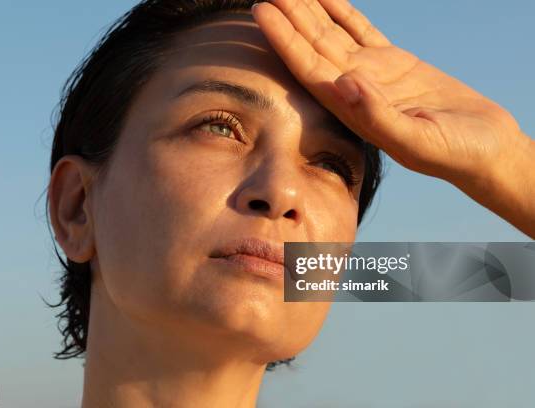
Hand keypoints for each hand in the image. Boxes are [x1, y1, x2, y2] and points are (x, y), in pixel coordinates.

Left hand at [252, 0, 534, 236]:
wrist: (483, 147)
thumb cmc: (453, 153)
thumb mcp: (418, 140)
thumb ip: (379, 117)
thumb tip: (345, 83)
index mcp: (352, 109)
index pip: (308, 69)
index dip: (282, 40)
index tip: (261, 12)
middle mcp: (353, 89)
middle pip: (312, 47)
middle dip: (288, 18)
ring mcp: (371, 74)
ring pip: (331, 35)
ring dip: (308, 12)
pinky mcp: (393, 62)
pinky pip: (360, 30)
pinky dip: (342, 11)